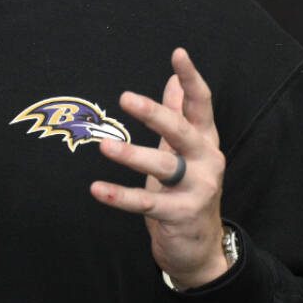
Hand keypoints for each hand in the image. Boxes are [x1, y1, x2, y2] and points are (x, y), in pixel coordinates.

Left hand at [90, 48, 228, 289]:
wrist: (200, 249)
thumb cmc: (187, 191)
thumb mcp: (185, 151)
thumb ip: (180, 115)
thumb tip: (174, 80)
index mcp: (205, 141)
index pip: (201, 104)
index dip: (191, 78)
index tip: (178, 53)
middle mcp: (206, 161)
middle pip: (182, 131)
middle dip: (155, 114)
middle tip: (125, 98)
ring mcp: (197, 189)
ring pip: (163, 167)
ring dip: (132, 156)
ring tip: (104, 146)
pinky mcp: (180, 215)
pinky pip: (145, 203)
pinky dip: (119, 196)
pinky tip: (96, 189)